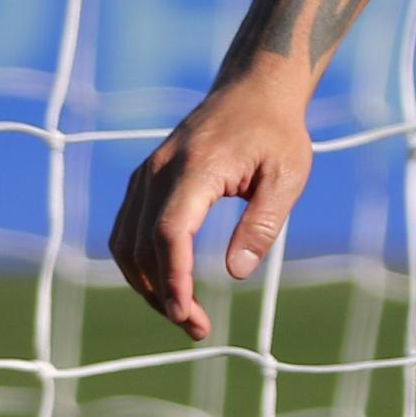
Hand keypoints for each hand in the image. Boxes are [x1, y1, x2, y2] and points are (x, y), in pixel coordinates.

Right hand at [108, 74, 312, 340]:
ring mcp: (146, 175)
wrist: (254, 89)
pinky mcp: (144, 180)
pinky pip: (128, 230)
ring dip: (146, 284)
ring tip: (182, 313)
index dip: (173, 279)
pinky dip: (140, 263)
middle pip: (143, 246)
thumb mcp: (289, 175)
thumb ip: (262, 223)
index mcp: (196, 167)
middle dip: (163, 294)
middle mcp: (159, 171)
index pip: (169, 232)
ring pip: (126, 243)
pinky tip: (166, 285)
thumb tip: (236, 274)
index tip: (188, 315)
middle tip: (196, 327)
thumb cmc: (276, 132)